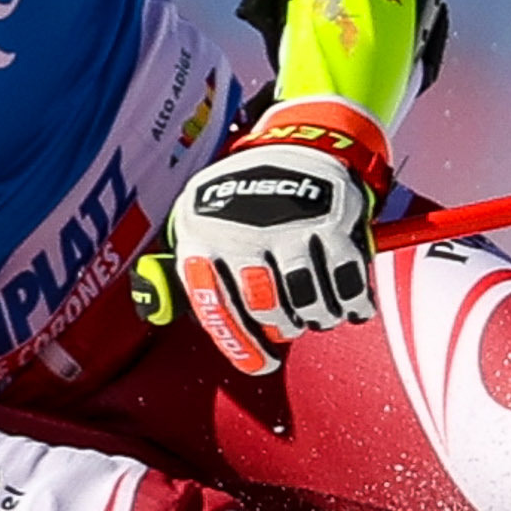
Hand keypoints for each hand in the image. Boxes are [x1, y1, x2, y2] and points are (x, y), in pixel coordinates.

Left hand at [165, 135, 381, 375]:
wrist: (295, 144)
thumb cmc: (241, 199)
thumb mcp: (200, 222)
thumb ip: (182, 270)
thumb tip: (157, 312)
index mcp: (202, 233)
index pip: (214, 305)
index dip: (240, 344)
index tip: (262, 365)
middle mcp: (241, 227)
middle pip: (265, 304)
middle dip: (282, 326)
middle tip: (290, 327)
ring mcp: (288, 221)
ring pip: (306, 297)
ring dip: (318, 316)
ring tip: (320, 315)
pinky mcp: (331, 217)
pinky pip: (345, 278)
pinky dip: (353, 302)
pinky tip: (352, 308)